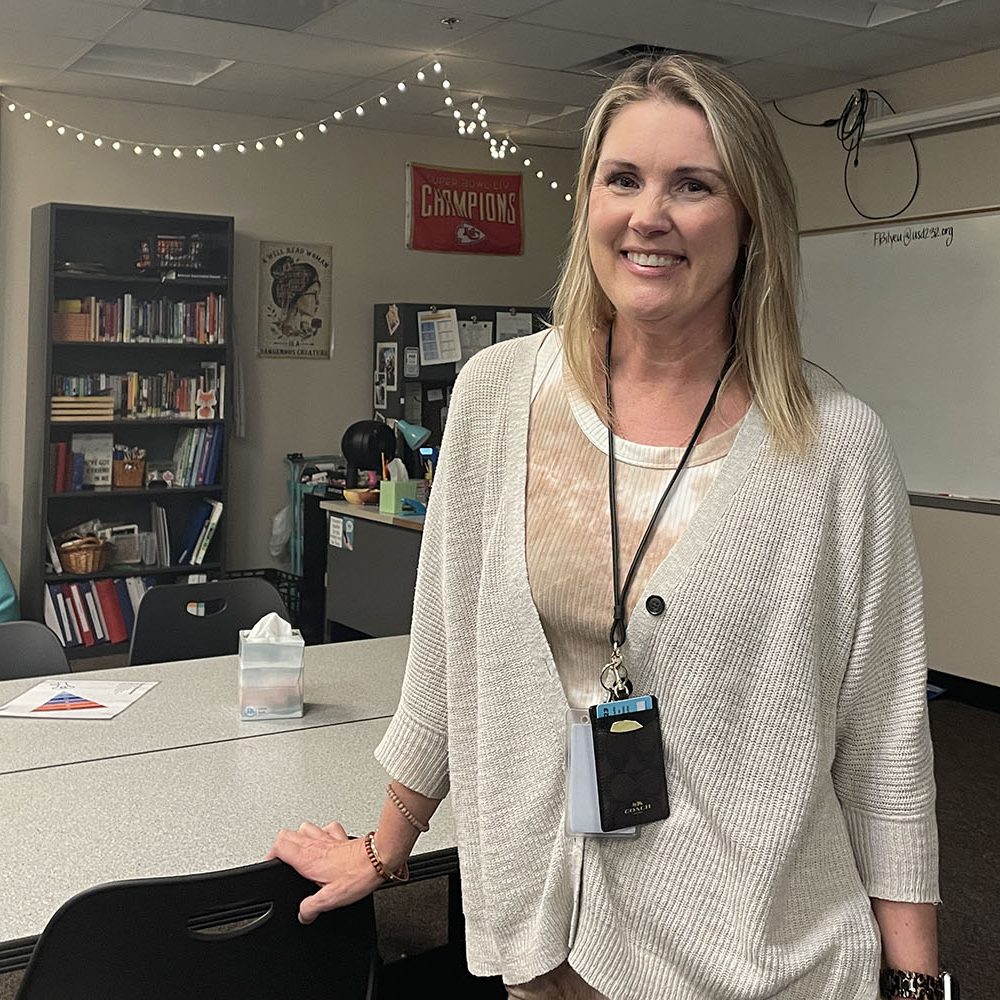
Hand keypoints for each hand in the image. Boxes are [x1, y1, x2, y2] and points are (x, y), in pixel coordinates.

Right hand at [266, 820, 381, 923]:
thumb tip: (302, 915)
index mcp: (308, 859)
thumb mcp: (331, 900)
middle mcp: (316, 844)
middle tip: (280, 858)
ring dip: (298, 836)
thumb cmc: (358, 874)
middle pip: (287, 834)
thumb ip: (311, 908)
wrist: (380, 858)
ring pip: (304, 828)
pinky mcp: (342, 837)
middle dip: (280, 845)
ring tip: (298, 849)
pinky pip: (327, 828)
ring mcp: (328, 838)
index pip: (278, 846)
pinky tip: (325, 841)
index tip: (269, 864)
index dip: (269, 855)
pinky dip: (322, 832)